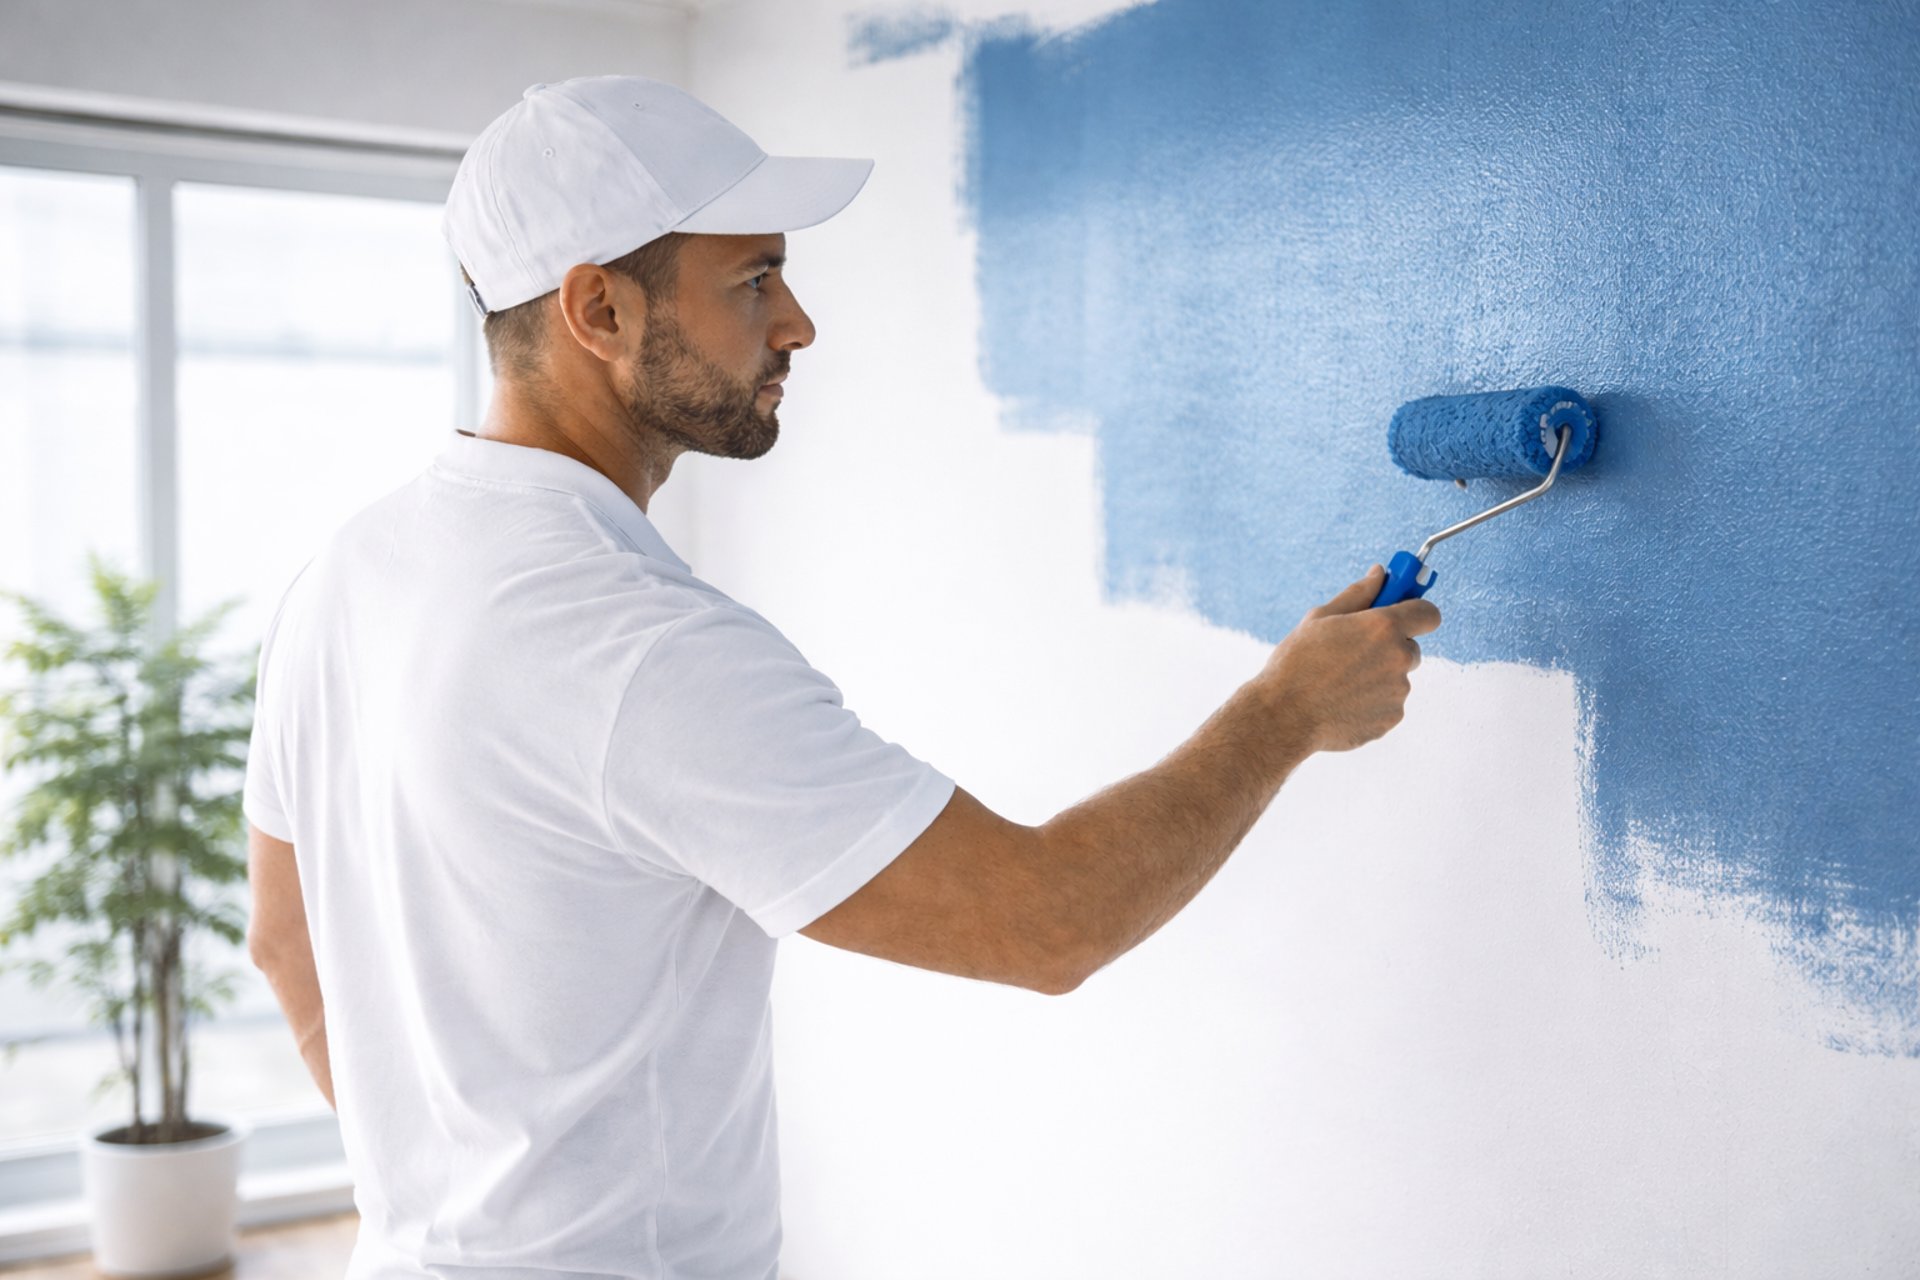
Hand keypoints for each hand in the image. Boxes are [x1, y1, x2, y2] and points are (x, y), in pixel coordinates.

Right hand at [1255, 565, 1441, 753]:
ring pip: (1397, 677)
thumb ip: (1358, 594)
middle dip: (1390, 647)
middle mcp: (1398, 658)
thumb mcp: (1320, 618)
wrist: (1284, 716)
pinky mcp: (1392, 717)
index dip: (1417, 611)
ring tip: (1340, 682)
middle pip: (1411, 647)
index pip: (1428, 613)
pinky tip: (1342, 701)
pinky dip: (1372, 701)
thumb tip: (1379, 574)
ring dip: (1378, 676)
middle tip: (1355, 652)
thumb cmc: (1296, 663)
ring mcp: (1398, 691)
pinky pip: (1389, 702)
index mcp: (1383, 627)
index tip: (1404, 612)